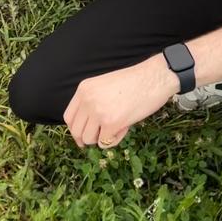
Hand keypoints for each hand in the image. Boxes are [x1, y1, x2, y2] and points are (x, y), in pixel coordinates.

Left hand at [63, 54, 177, 149]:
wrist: (153, 78)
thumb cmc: (134, 82)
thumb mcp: (104, 86)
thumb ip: (92, 102)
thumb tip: (86, 128)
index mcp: (84, 89)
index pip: (69, 117)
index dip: (75, 130)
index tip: (82, 137)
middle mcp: (87, 100)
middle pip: (76, 131)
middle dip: (87, 139)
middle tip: (101, 138)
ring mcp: (98, 112)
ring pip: (88, 139)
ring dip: (102, 138)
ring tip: (117, 126)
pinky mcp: (111, 123)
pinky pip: (105, 142)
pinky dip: (115, 140)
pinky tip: (125, 127)